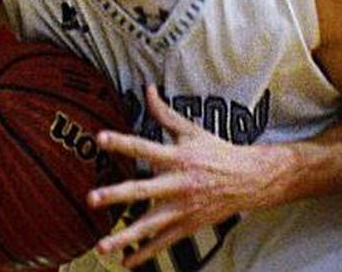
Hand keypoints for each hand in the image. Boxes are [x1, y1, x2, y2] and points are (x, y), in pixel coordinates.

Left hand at [88, 85, 276, 267]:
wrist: (249, 180)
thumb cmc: (216, 151)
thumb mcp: (191, 130)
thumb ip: (165, 114)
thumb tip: (148, 88)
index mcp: (176, 157)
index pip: (144, 147)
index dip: (122, 142)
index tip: (100, 137)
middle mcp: (178, 184)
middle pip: (142, 190)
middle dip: (116, 195)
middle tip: (91, 199)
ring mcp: (183, 208)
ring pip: (150, 225)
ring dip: (125, 237)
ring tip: (102, 246)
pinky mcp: (188, 226)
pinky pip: (163, 243)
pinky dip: (144, 254)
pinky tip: (125, 262)